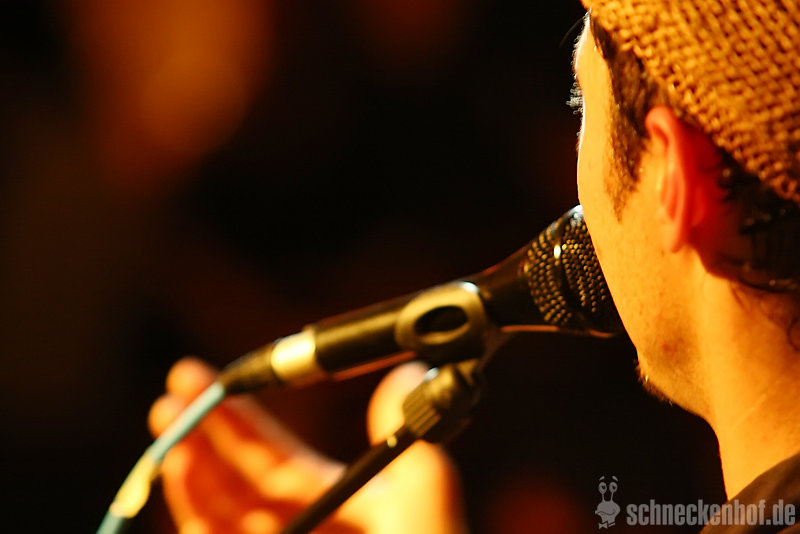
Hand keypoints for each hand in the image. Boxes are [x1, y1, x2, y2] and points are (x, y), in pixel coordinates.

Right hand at [149, 358, 466, 532]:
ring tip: (168, 423)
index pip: (282, 460)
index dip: (248, 421)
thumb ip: (410, 448)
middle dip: (208, 433)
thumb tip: (409, 371)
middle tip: (177, 386)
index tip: (220, 379)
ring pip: (219, 516)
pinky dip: (191, 513)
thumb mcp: (422, 517)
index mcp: (347, 516)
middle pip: (241, 482)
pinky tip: (177, 472)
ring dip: (190, 470)